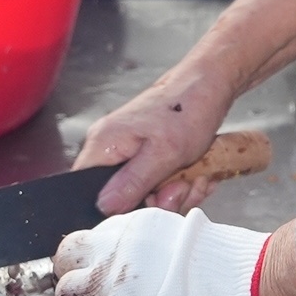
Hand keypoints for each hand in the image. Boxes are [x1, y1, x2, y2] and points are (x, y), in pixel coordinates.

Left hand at [53, 208, 275, 295]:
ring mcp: (114, 288)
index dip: (76, 261)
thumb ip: (135, 243)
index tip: (83, 271)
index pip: (75, 243)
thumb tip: (116, 254)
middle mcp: (113, 255)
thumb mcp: (169, 232)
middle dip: (70, 281)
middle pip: (63, 266)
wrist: (240, 283)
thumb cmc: (216, 260)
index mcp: (125, 230)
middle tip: (85, 294)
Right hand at [75, 68, 236, 212]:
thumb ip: (132, 182)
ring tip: (192, 179)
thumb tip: (104, 207)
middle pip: (120, 199)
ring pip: (144, 196)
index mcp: (103, 145)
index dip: (115, 209)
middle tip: (179, 188)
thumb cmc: (187, 108)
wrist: (209, 86)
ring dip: (174, 195)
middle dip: (156, 202)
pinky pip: (157, 186)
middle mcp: (109, 150)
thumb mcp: (164, 153)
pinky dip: (179, 186)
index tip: (147, 204)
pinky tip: (195, 176)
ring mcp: (128, 154)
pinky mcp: (145, 157)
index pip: (86, 191)